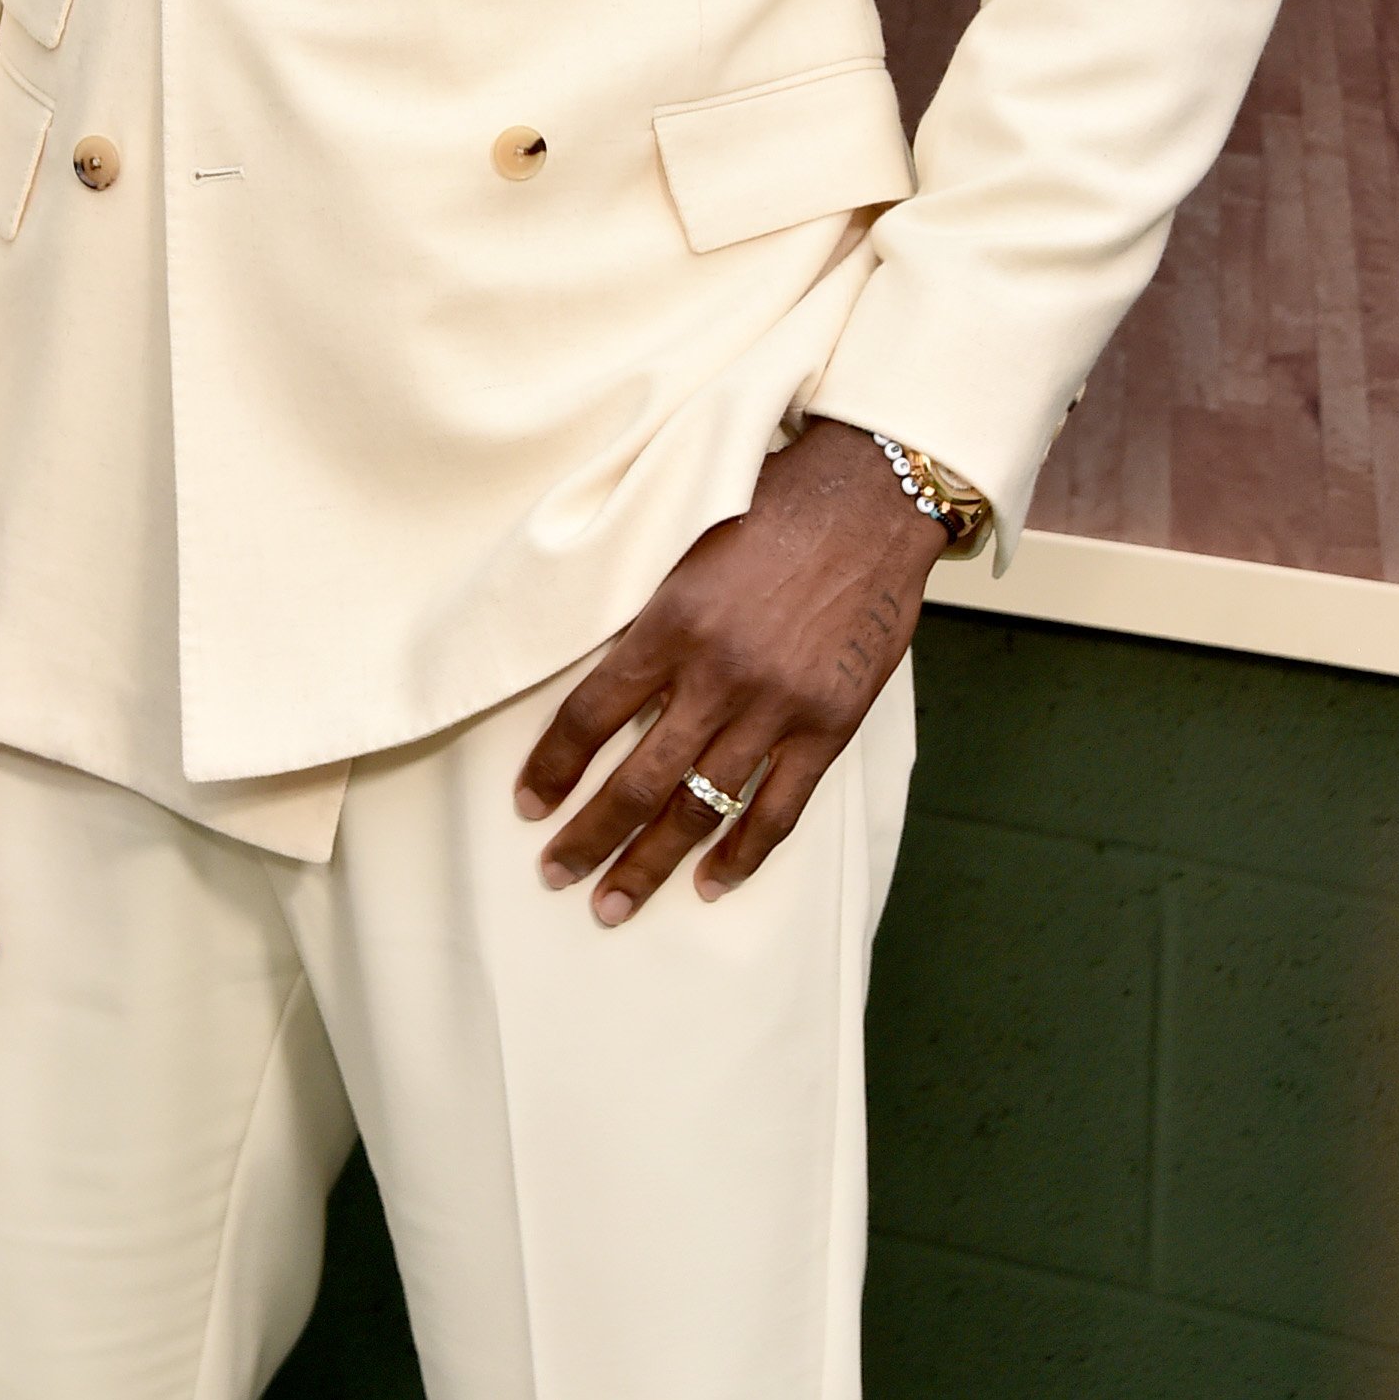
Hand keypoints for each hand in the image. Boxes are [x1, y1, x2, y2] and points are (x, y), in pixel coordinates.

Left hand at [514, 416, 948, 924]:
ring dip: (653, 862)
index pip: (590, 712)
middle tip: (557, 875)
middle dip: (591, 837)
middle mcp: (720, 671)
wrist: (869, 496)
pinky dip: (744, 854)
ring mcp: (778, 704)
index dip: (554, 766)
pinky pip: (779, 808)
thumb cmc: (771, 505)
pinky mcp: (830, 724)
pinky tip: (712, 883)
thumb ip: (650, 615)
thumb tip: (600, 680)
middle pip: (638, 779)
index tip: (529, 803)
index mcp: (673, 619)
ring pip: (701, 807)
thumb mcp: (687, 541)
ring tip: (615, 903)